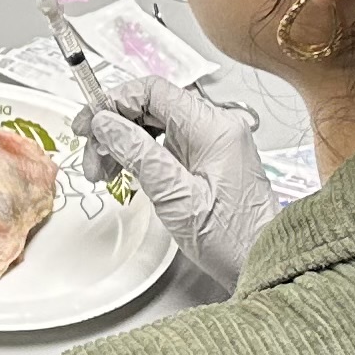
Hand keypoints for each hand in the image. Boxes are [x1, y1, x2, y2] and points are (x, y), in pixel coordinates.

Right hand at [78, 71, 274, 301]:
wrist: (265, 264)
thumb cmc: (233, 239)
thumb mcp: (176, 197)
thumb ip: (138, 154)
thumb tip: (106, 123)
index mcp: (213, 127)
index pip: (153, 90)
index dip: (114, 103)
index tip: (89, 125)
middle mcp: (216, 127)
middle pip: (151, 106)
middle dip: (114, 128)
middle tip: (92, 159)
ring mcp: (214, 142)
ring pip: (155, 124)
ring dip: (124, 142)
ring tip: (105, 172)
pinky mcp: (209, 158)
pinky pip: (167, 142)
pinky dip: (142, 153)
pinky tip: (128, 172)